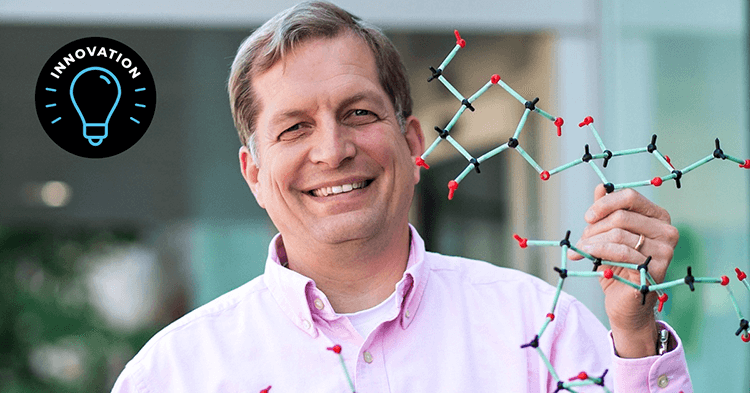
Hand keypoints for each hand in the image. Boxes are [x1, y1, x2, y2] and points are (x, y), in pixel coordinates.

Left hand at [566, 185, 678, 356]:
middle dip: (594, 229)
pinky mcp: (657, 269)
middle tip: (582, 242)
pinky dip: (598, 252)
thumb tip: (600, 187)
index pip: (630, 197)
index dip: (604, 204)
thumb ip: (606, 212)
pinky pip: (620, 252)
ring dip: (592, 242)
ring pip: (618, 234)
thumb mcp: (608, 235)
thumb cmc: (617, 266)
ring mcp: (665, 250)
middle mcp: (667, 230)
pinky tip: (586, 256)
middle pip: (621, 216)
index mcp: (658, 217)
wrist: (624, 303)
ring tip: (581, 251)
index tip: (587, 217)